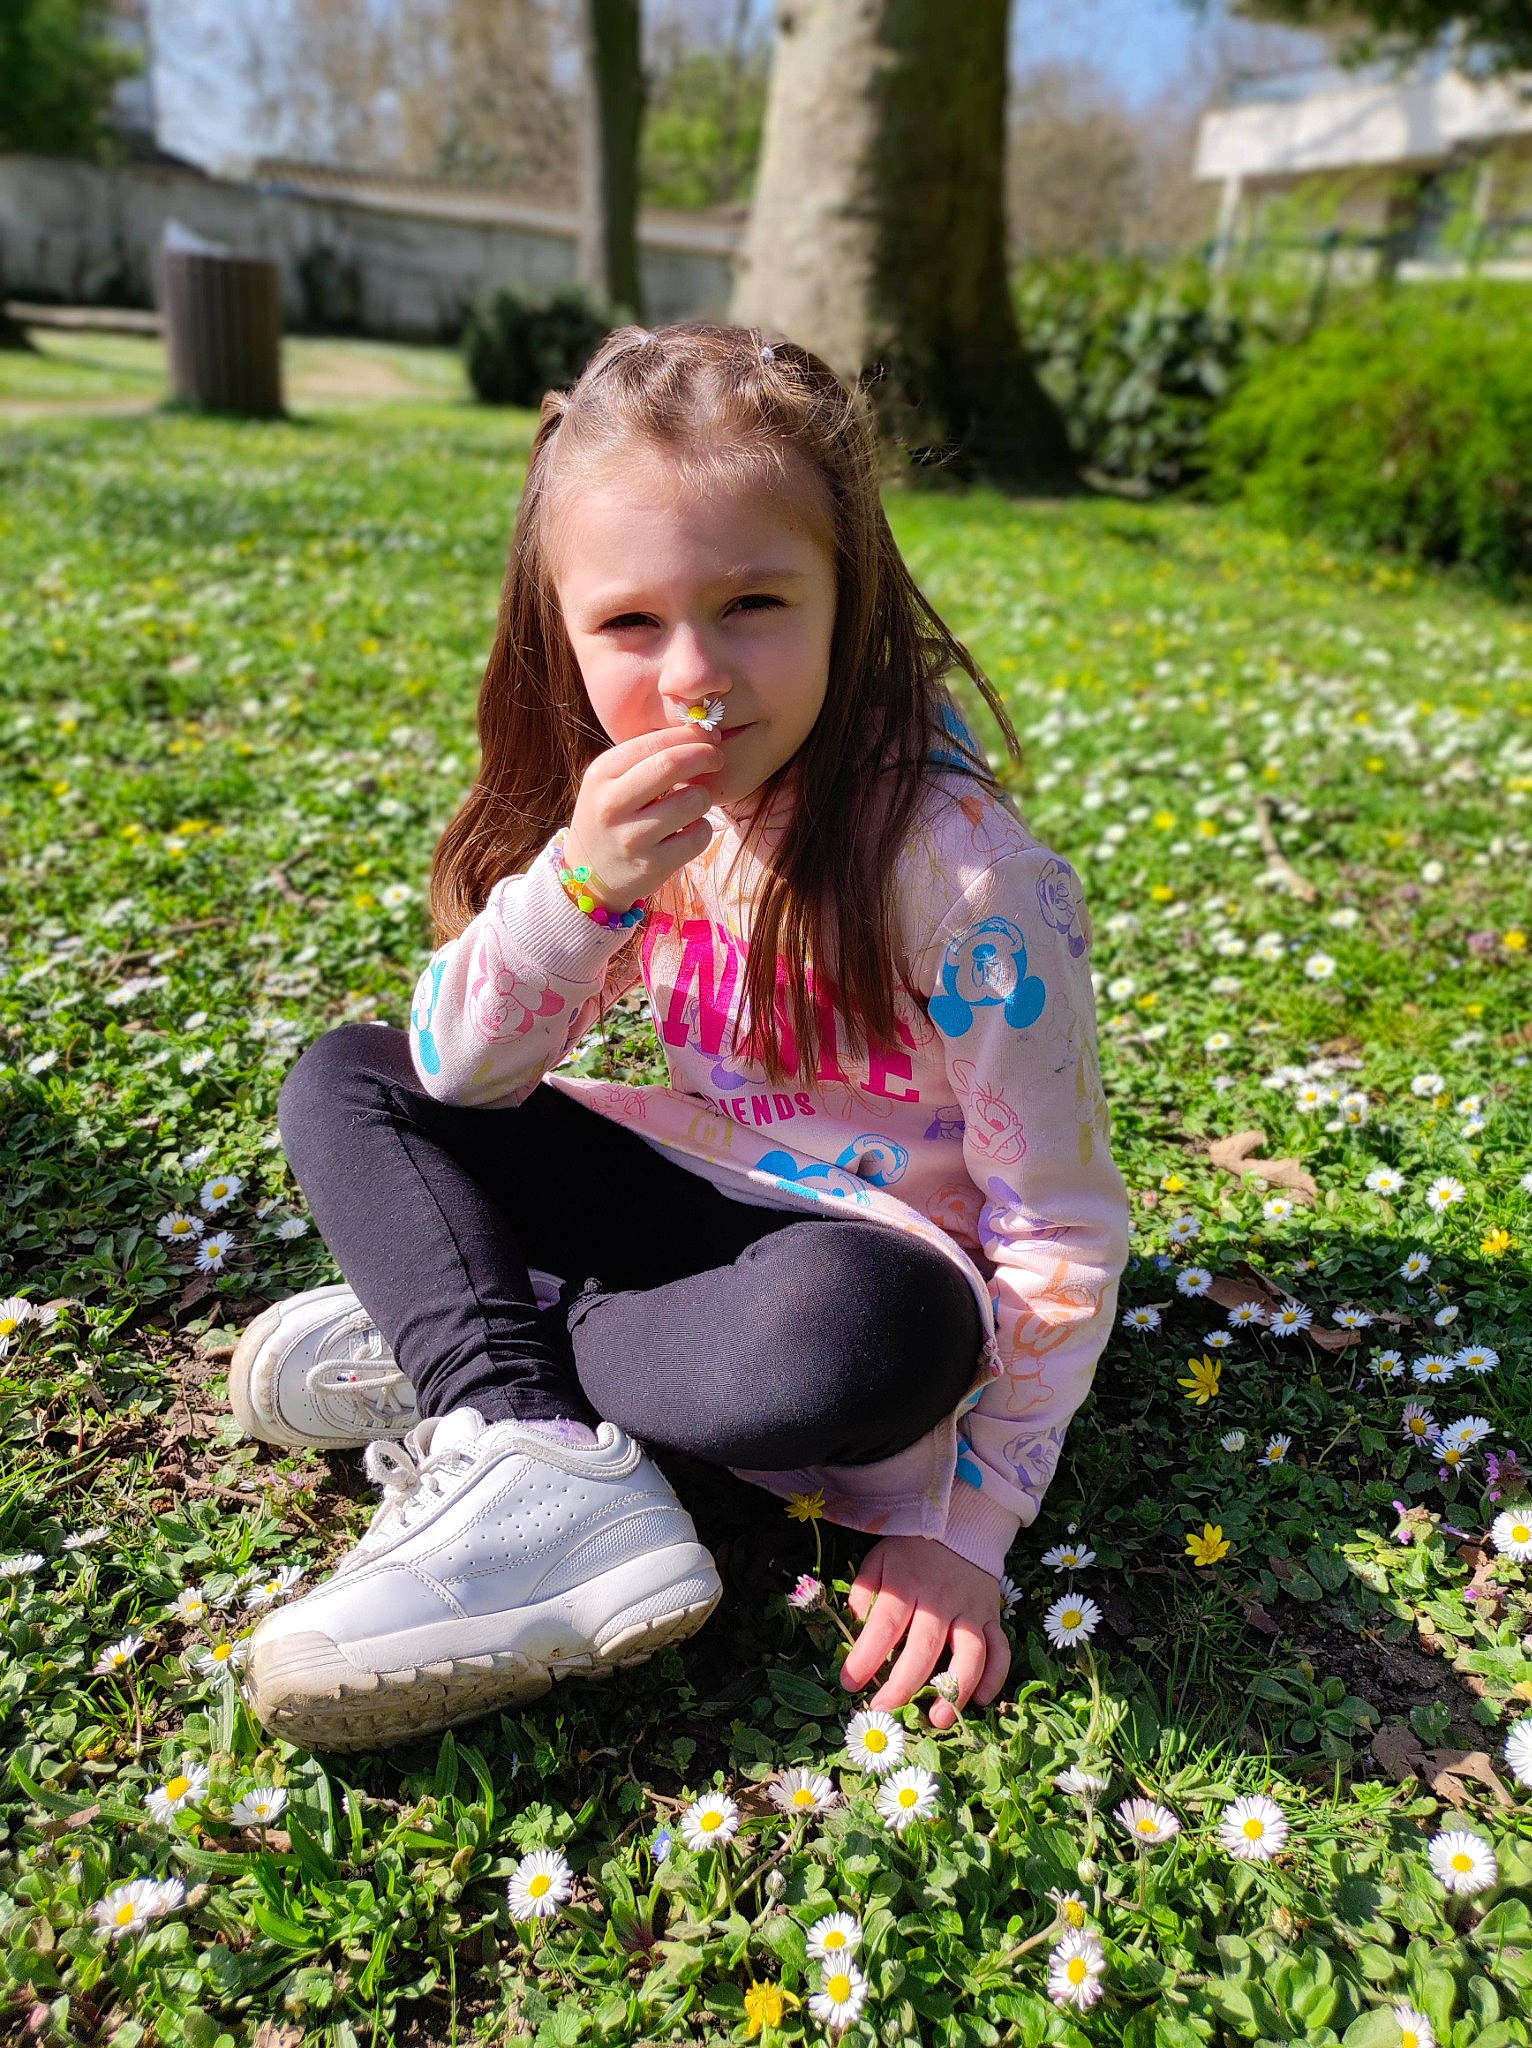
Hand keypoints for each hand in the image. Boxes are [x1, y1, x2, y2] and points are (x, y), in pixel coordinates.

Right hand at [565, 725, 722, 911]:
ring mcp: (632, 837)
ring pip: (692, 801)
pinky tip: (689, 830)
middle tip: (716, 759)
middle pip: (671, 764)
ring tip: (693, 802)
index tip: (709, 738)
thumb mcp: (612, 780)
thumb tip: (703, 732)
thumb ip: (647, 756)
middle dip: (704, 756)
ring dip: (703, 797)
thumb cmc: (611, 815)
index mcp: (601, 774)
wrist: (588, 874)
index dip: (690, 736)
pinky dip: (702, 828)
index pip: (654, 742)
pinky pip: (699, 835)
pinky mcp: (653, 865)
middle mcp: (612, 804)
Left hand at [838, 1534, 1010, 1731]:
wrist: (963, 1522)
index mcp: (905, 1582)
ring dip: (955, 1691)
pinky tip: (980, 1700)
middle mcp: (940, 1599)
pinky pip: (1001, 1649)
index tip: (850, 1683)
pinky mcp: (991, 1616)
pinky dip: (995, 1677)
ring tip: (937, 1720)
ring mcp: (970, 1609)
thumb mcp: (879, 1558)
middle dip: (902, 1686)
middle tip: (884, 1711)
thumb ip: (864, 1590)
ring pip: (969, 1654)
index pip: (884, 1625)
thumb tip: (855, 1624)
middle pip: (923, 1648)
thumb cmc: (913, 1548)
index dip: (866, 1657)